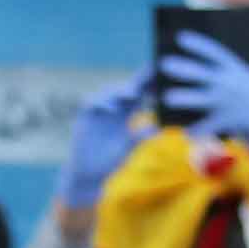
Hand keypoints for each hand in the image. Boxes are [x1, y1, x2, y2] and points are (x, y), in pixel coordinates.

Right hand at [60, 74, 147, 211]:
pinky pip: (91, 104)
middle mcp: (113, 107)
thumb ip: (140, 136)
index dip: (150, 83)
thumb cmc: (110, 161)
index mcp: (126, 112)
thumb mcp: (129, 147)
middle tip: (152, 73)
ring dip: (121, 91)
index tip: (164, 75)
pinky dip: (101, 103)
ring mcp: (98, 111)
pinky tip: (113, 108)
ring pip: (109, 92)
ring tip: (134, 93)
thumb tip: (156, 130)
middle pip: (126, 87)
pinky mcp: (84, 118)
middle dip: (138, 80)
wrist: (89, 174)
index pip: (140, 92)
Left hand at [161, 34, 248, 154]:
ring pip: (199, 100)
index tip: (180, 37)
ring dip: (183, 98)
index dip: (197, 43)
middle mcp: (229, 84)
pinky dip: (197, 131)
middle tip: (162, 63)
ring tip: (165, 98)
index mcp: (238, 69)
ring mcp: (226, 103)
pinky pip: (207, 126)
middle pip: (201, 74)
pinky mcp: (226, 121)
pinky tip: (186, 133)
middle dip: (182, 68)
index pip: (214, 52)